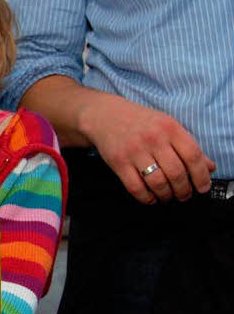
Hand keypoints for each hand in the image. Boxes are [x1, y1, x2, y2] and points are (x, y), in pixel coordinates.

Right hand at [81, 94, 215, 202]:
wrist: (105, 115)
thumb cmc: (140, 121)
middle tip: (183, 195)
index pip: (193, 156)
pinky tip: (150, 197)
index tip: (202, 188)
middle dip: (183, 190)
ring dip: (165, 195)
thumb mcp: (168, 126)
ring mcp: (134, 151)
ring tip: (167, 196)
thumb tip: (209, 167)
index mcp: (170, 128)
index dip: (201, 176)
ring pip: (157, 182)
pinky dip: (146, 197)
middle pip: (176, 173)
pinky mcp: (118, 162)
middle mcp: (153, 139)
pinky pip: (135, 187)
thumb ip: (189, 146)